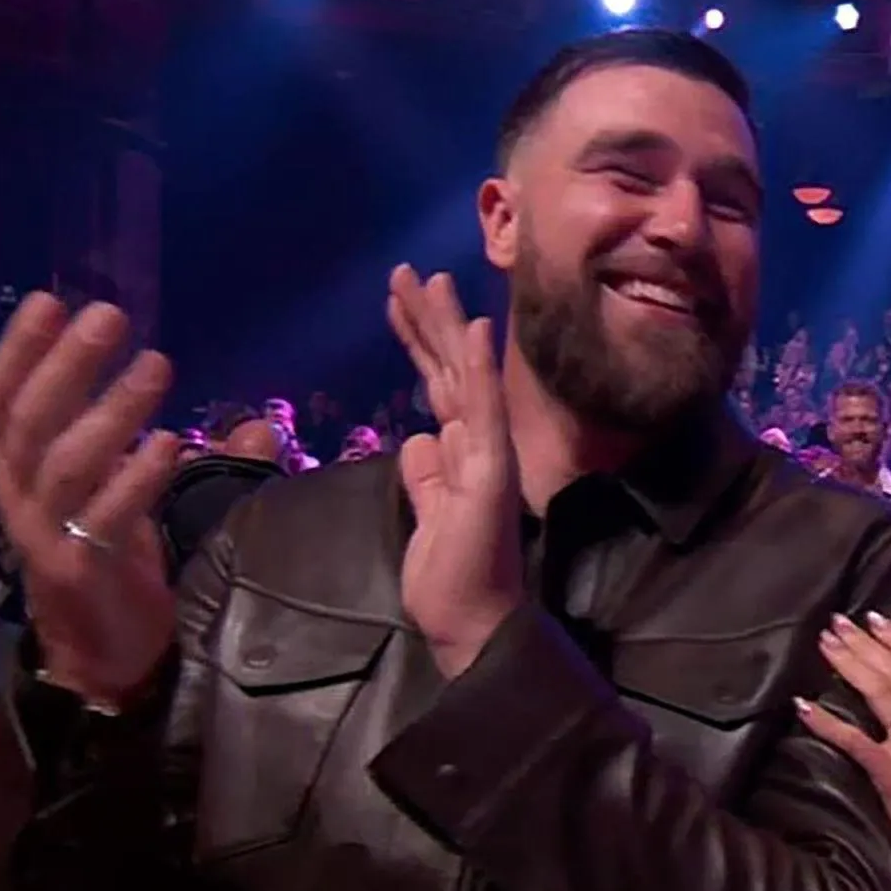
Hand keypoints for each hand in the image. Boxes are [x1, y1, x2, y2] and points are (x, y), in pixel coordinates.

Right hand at [0, 296, 180, 706]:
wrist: (102, 658)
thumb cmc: (117, 565)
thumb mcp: (138, 498)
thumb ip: (183, 456)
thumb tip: (259, 422)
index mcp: (22, 470)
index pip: (6, 397)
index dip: (23, 349)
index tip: (52, 299)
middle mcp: (23, 495)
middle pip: (31, 417)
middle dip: (68, 363)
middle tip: (108, 314)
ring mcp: (47, 534)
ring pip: (67, 460)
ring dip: (112, 408)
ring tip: (157, 365)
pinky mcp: (80, 570)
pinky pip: (105, 517)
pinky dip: (136, 478)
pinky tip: (168, 444)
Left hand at [386, 265, 523, 677]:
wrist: (473, 618)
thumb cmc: (450, 576)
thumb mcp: (425, 516)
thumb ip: (425, 476)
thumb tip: (419, 439)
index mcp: (459, 452)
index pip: (435, 385)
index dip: (419, 342)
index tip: (400, 302)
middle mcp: (477, 443)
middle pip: (447, 369)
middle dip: (427, 319)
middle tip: (408, 271)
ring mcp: (487, 453)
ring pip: (464, 376)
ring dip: (446, 326)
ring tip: (429, 280)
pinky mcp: (490, 470)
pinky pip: (485, 411)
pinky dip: (479, 370)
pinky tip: (475, 331)